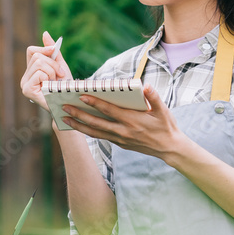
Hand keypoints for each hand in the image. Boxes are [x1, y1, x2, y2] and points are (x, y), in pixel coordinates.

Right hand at [20, 31, 72, 110]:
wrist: (70, 102)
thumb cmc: (65, 86)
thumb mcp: (60, 65)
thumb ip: (52, 50)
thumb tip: (45, 33)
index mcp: (31, 71)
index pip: (31, 50)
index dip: (44, 49)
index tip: (54, 52)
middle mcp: (25, 77)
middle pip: (37, 56)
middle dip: (53, 64)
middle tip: (58, 76)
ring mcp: (24, 84)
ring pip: (39, 63)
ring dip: (53, 72)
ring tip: (55, 83)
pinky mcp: (27, 90)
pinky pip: (39, 73)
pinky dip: (49, 78)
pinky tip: (51, 88)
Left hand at [61, 83, 184, 161]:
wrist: (169, 148)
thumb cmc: (166, 126)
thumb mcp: (164, 111)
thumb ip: (154, 97)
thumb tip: (145, 86)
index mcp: (132, 121)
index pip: (109, 110)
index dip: (95, 103)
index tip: (82, 96)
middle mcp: (123, 131)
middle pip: (96, 123)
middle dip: (79, 115)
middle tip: (64, 108)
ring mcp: (120, 139)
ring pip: (95, 133)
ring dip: (79, 126)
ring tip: (65, 119)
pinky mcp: (120, 144)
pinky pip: (100, 137)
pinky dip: (88, 131)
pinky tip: (79, 125)